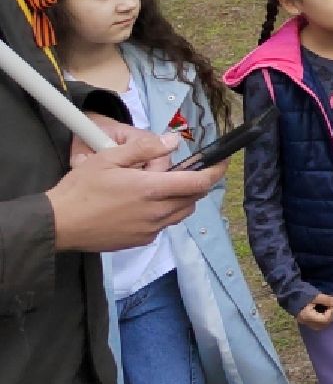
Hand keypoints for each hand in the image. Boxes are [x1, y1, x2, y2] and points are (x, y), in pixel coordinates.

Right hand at [50, 130, 231, 252]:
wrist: (59, 224)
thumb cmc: (81, 189)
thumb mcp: (109, 158)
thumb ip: (144, 150)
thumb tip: (173, 142)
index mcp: (151, 190)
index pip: (198, 183)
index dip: (215, 172)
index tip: (222, 163)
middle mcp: (157, 212)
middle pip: (193, 198)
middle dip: (194, 183)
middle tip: (176, 171)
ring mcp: (150, 230)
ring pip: (180, 212)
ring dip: (179, 198)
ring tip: (155, 187)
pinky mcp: (141, 241)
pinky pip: (163, 225)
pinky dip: (162, 213)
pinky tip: (141, 205)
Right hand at [297, 293, 332, 329]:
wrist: (289, 292)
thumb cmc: (303, 293)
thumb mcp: (316, 296)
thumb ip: (328, 300)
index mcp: (308, 316)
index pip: (324, 319)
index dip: (331, 312)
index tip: (332, 303)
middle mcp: (306, 322)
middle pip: (322, 325)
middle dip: (329, 316)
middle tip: (330, 306)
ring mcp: (304, 322)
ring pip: (320, 325)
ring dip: (326, 318)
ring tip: (326, 308)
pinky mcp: (305, 320)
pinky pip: (316, 323)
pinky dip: (321, 318)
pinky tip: (322, 310)